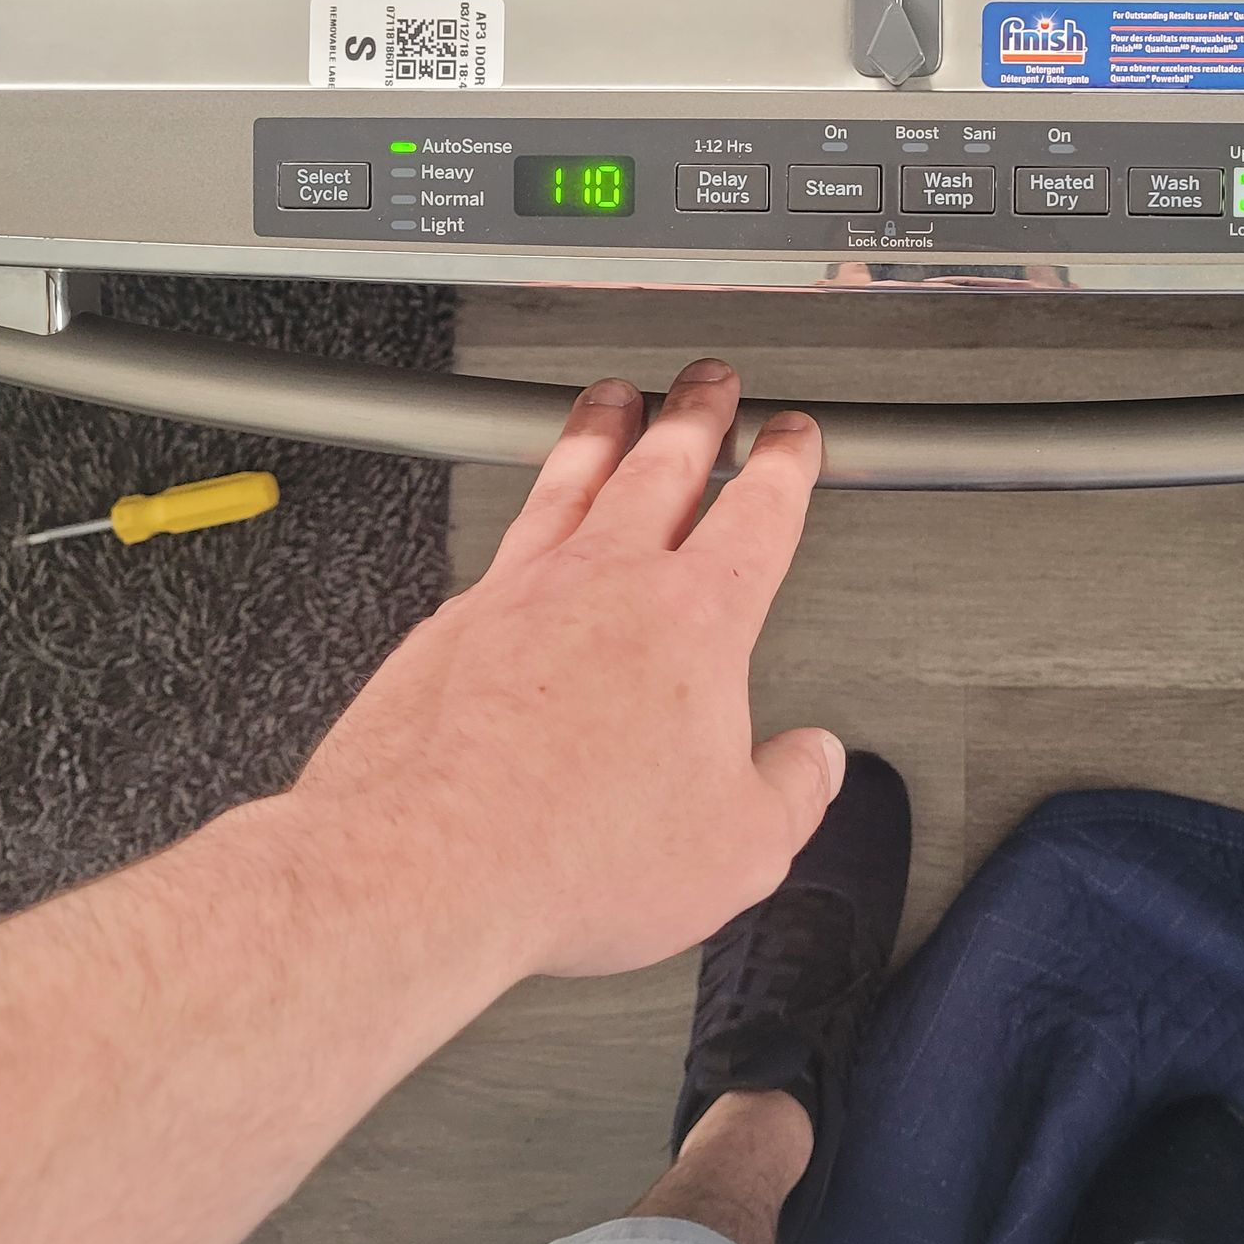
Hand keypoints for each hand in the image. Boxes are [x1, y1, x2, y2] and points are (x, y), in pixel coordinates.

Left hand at [290, 360, 839, 979]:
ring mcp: (522, 590)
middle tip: (709, 384)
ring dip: (601, 430)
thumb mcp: (737, 848)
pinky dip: (529, 513)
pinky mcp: (454, 622)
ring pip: (573, 478)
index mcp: (694, 619)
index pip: (757, 513)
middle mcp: (607, 581)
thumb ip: (790, 792)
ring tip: (612, 400)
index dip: (785, 464)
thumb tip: (814, 762)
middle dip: (695, 415)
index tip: (792, 438)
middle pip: (662, 465)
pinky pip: (505, 540)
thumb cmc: (573, 851)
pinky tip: (527, 521)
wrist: (429, 859)